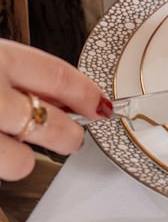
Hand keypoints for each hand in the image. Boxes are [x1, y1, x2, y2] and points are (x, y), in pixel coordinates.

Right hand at [0, 40, 109, 180]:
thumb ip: (18, 74)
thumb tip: (60, 94)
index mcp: (2, 59)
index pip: (60, 77)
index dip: (87, 95)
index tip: (102, 106)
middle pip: (52, 123)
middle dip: (70, 135)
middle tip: (73, 137)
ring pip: (20, 162)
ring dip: (22, 160)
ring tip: (14, 150)